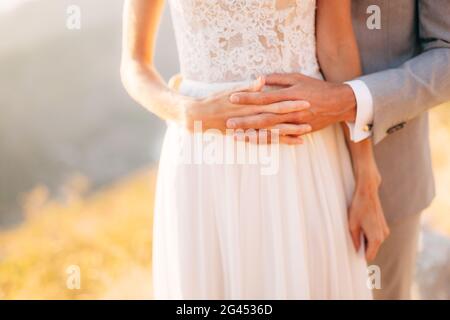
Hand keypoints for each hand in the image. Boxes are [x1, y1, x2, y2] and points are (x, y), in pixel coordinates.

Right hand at [169, 75, 311, 142]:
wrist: (198, 117)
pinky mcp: (246, 136)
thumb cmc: (214, 101)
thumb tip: (262, 79)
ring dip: (290, 131)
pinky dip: (280, 142)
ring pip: (273, 131)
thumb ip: (248, 87)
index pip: (273, 102)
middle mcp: (250, 117)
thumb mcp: (230, 91)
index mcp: (249, 103)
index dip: (289, 101)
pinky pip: (266, 141)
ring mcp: (248, 128)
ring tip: (306, 131)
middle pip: (276, 117)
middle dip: (294, 116)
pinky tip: (295, 143)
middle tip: (312, 114)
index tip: (305, 98)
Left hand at [227, 73, 356, 133]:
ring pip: (271, 131)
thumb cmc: (316, 87)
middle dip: (245, 121)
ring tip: (237, 137)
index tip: (232, 98)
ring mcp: (295, 123)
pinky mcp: (299, 132)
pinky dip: (268, 141)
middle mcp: (291, 110)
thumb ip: (278, 78)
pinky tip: (255, 143)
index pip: (265, 97)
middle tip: (228, 123)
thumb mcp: (298, 78)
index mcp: (290, 95)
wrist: (338, 103)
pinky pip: (281, 139)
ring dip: (253, 134)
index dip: (248, 97)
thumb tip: (259, 78)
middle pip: (265, 117)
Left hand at [348, 171, 389, 261]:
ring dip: (365, 239)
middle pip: (372, 249)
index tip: (353, 253)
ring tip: (357, 228)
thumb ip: (355, 240)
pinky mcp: (384, 225)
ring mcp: (385, 230)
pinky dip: (368, 233)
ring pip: (374, 242)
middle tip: (352, 238)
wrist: (368, 192)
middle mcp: (383, 236)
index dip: (360, 256)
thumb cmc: (358, 208)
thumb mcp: (352, 225)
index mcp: (376, 238)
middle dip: (362, 246)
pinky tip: (362, 224)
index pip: (369, 256)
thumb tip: (356, 250)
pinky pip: (376, 235)